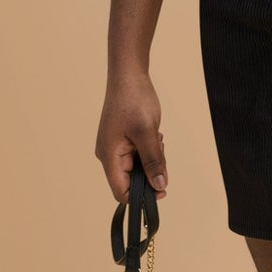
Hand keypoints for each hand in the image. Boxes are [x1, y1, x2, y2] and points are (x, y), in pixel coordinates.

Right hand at [96, 68, 168, 201]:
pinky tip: (153, 133)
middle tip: (159, 149)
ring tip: (155, 137)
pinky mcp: (123, 140)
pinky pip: (139, 155)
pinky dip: (150, 149)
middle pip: (132, 181)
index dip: (141, 196)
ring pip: (139, 167)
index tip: (162, 188)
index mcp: (109, 157)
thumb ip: (154, 161)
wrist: (129, 75)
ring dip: (152, 158)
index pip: (121, 192)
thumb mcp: (147, 133)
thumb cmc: (133, 100)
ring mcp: (115, 147)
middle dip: (150, 171)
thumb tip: (160, 186)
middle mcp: (109, 155)